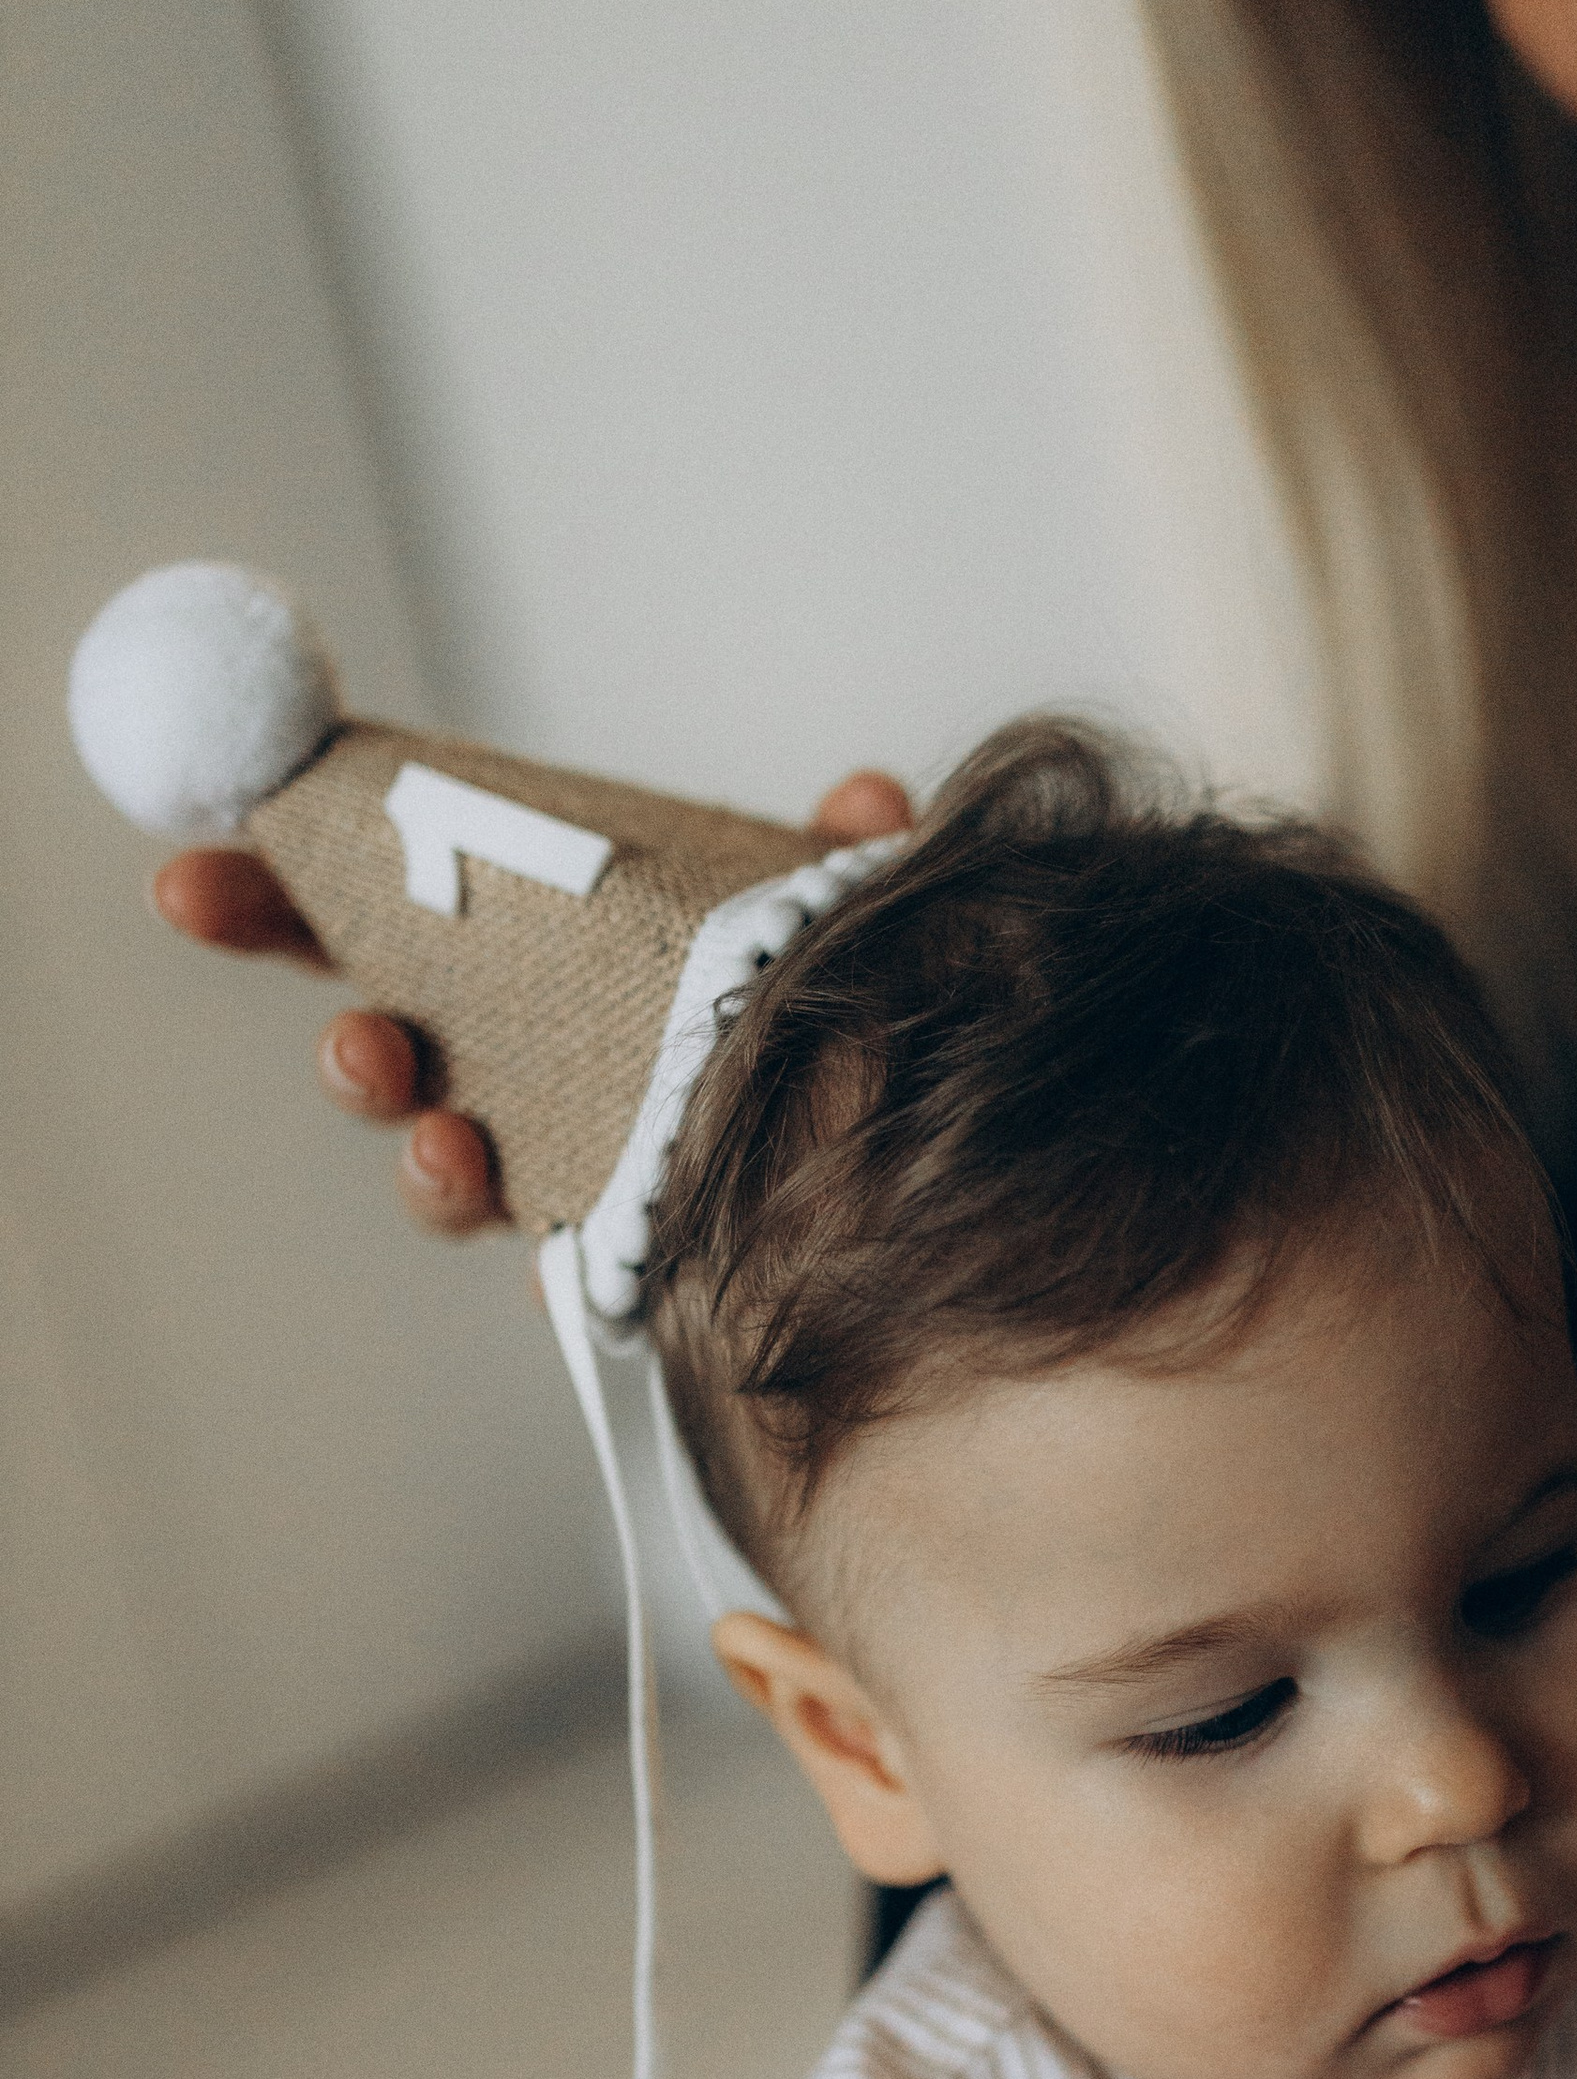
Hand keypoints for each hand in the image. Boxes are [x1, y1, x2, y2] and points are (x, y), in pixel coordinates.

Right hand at [151, 766, 915, 1238]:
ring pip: (454, 1182)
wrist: (884, 1153)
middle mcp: (510, 1068)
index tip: (189, 881)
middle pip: (385, 1063)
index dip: (272, 900)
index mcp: (517, 961)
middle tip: (363, 1047)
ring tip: (459, 1147)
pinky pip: (567, 1282)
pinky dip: (563, 1274)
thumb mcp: (834, 917)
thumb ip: (838, 861)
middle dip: (353, 1058)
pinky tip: (571, 1267)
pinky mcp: (615, 1266)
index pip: (371, 918)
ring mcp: (552, 1172)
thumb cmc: (812, 1014)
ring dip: (439, 1166)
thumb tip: (869, 797)